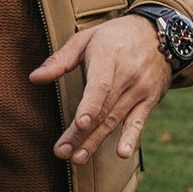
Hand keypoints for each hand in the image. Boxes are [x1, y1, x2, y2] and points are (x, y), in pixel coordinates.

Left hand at [36, 13, 172, 166]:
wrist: (158, 33)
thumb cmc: (115, 36)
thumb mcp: (87, 38)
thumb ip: (60, 59)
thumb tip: (34, 78)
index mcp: (108, 56)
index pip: (100, 85)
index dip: (90, 106)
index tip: (80, 124)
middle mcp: (127, 75)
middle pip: (103, 109)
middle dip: (82, 133)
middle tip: (63, 152)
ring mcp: (140, 89)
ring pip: (115, 119)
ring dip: (96, 141)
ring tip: (78, 158)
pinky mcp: (149, 100)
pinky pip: (138, 121)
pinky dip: (131, 138)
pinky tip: (122, 154)